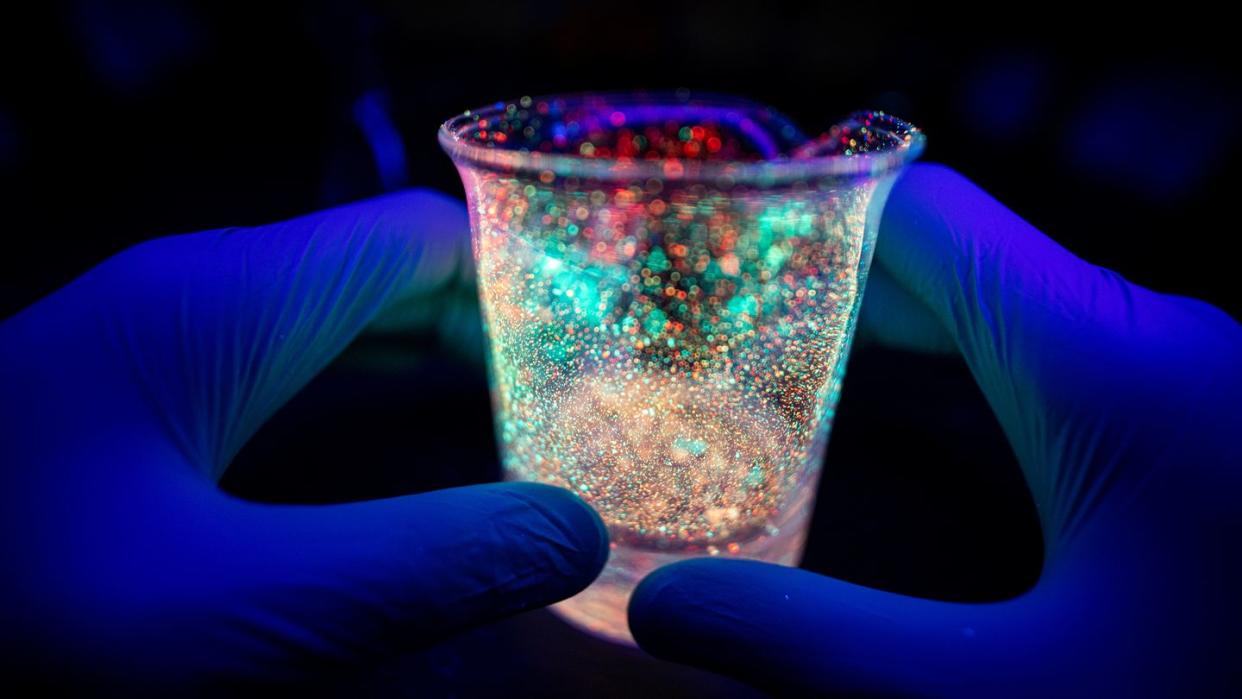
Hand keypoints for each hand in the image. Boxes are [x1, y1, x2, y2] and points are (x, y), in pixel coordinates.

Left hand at [0, 190, 607, 691]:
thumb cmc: (5, 615)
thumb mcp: (220, 615)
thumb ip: (410, 572)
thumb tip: (568, 531)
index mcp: (219, 305)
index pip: (422, 242)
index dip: (527, 285)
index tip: (610, 360)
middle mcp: (195, 306)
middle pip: (395, 284)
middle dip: (499, 340)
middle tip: (597, 420)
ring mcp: (162, 358)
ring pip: (347, 338)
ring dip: (442, 384)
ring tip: (536, 450)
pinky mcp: (139, 418)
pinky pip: (295, 388)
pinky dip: (375, 420)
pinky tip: (416, 485)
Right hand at [628, 164, 1241, 696]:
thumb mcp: (1010, 698)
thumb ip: (819, 650)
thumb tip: (663, 612)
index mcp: (1109, 363)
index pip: (919, 217)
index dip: (804, 229)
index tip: (711, 281)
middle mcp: (1158, 340)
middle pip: (953, 254)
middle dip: (826, 290)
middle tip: (711, 347)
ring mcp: (1188, 377)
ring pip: (1006, 304)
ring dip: (894, 331)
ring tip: (779, 382)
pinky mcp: (1198, 423)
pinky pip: (1056, 352)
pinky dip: (963, 367)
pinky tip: (908, 416)